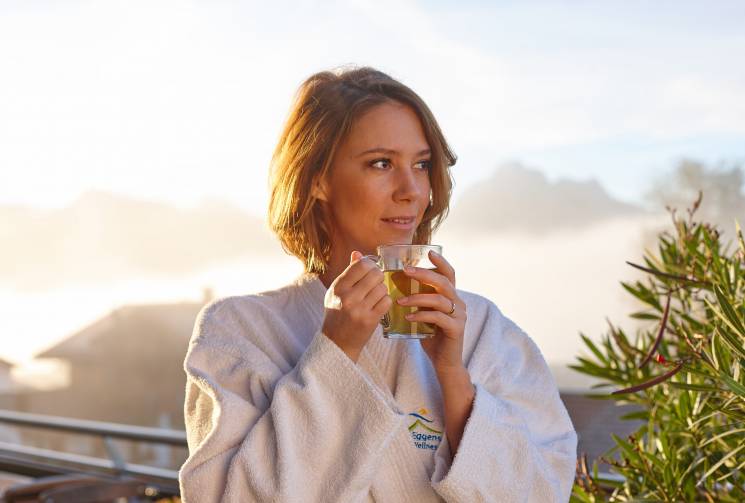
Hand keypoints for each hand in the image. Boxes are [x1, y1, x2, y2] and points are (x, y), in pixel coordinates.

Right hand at [321, 251, 391, 361]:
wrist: (337, 342)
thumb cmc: (337, 313)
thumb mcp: (337, 291)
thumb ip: (348, 272)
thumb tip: (358, 253)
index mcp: (338, 287)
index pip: (361, 265)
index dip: (370, 265)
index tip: (370, 270)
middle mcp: (348, 297)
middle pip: (375, 274)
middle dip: (378, 277)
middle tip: (374, 283)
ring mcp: (359, 309)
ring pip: (382, 288)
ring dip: (382, 291)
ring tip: (374, 297)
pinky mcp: (370, 320)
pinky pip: (387, 301)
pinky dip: (385, 302)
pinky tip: (378, 305)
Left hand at [397, 250, 466, 373]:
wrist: (444, 362)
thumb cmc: (431, 336)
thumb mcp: (424, 314)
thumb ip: (417, 300)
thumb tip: (395, 286)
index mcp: (451, 296)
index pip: (449, 274)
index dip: (441, 262)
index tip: (429, 252)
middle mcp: (458, 303)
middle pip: (443, 282)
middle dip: (423, 274)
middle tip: (405, 271)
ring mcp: (459, 315)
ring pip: (439, 299)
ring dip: (417, 298)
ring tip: (399, 300)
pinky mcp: (456, 329)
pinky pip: (438, 317)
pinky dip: (421, 315)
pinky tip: (408, 317)